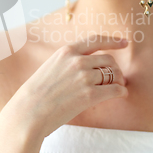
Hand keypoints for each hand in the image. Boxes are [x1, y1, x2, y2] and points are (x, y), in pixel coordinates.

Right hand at [0, 33, 128, 143]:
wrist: (28, 112)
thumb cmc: (35, 93)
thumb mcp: (50, 67)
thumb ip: (67, 63)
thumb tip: (86, 67)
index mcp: (66, 51)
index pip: (96, 40)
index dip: (112, 41)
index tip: (124, 43)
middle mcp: (77, 61)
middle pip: (108, 60)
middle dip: (115, 68)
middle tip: (116, 78)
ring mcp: (84, 77)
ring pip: (113, 74)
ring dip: (119, 81)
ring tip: (118, 87)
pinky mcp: (90, 95)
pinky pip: (115, 89)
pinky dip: (121, 91)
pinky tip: (120, 94)